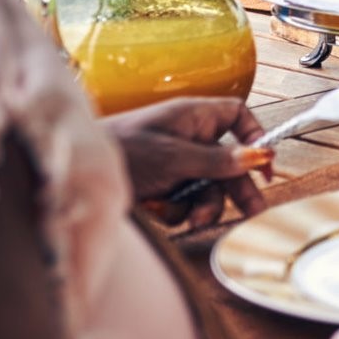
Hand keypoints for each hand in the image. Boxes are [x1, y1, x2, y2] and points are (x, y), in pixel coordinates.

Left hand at [105, 98, 270, 230]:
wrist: (73, 176)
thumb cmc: (121, 151)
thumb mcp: (174, 157)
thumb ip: (217, 160)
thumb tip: (259, 156)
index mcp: (192, 118)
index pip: (236, 117)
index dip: (254, 136)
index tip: (265, 161)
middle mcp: (187, 140)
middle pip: (228, 162)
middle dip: (237, 188)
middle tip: (252, 212)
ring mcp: (174, 166)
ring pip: (207, 188)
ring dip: (204, 206)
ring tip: (193, 221)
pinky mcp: (160, 189)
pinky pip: (183, 203)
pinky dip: (175, 211)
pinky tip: (157, 210)